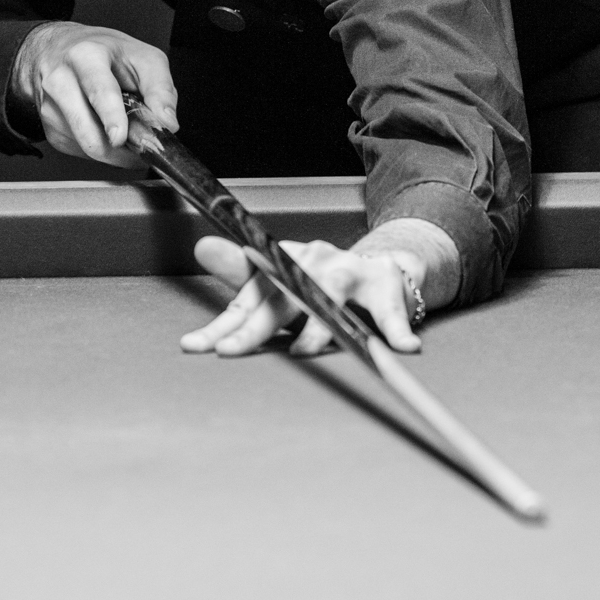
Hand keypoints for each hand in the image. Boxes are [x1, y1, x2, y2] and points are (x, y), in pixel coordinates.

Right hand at [12, 21, 177, 168]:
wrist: (59, 50)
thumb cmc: (103, 52)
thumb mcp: (142, 56)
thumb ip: (160, 88)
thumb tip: (167, 123)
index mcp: (86, 56)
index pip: (98, 91)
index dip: (112, 117)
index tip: (120, 136)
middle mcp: (61, 81)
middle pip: (87, 132)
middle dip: (119, 150)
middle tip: (141, 147)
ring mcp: (51, 108)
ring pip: (88, 148)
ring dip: (115, 151)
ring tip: (125, 130)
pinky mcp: (51, 130)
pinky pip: (83, 153)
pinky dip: (102, 148)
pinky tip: (104, 127)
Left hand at [180, 219, 461, 357]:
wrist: (384, 268)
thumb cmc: (324, 284)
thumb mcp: (282, 281)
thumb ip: (243, 277)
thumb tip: (201, 247)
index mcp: (284, 265)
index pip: (248, 299)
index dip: (223, 325)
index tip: (197, 346)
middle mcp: (313, 263)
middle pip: (280, 298)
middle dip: (254, 327)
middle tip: (230, 350)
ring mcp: (350, 273)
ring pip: (329, 298)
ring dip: (315, 329)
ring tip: (301, 352)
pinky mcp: (385, 287)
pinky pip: (389, 312)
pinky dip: (396, 331)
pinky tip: (402, 348)